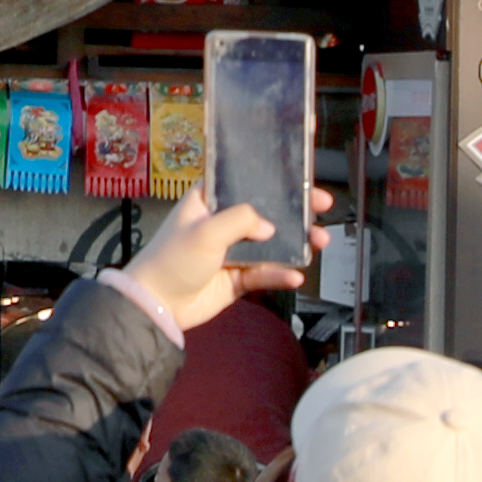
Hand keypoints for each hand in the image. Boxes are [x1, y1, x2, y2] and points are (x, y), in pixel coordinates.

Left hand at [114, 184, 303, 338]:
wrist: (159, 304)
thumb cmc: (174, 259)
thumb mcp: (206, 230)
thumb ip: (240, 220)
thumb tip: (270, 227)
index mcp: (209, 201)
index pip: (244, 181)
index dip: (272, 177)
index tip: (302, 177)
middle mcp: (223, 222)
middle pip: (266, 211)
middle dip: (295, 210)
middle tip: (322, 206)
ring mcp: (232, 251)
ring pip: (272, 244)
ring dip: (297, 243)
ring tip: (320, 242)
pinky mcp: (237, 278)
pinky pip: (265, 273)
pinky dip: (280, 274)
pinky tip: (295, 276)